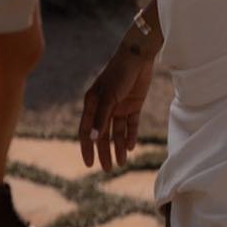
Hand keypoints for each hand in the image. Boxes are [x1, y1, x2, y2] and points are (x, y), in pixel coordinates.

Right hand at [78, 42, 155, 171]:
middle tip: (108, 169)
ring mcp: (119, 106)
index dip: (87, 147)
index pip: (87, 130)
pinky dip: (130, 136)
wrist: (139, 56)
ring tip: (121, 163)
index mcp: (93, 103)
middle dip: (105, 152)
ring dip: (118, 147)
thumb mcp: (109, 96)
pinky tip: (130, 147)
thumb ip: (101, 117)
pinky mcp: (134, 105)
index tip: (89, 164)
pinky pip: (131, 124)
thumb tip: (92, 138)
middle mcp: (104, 106)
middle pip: (103, 134)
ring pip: (117, 132)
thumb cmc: (119, 73)